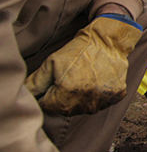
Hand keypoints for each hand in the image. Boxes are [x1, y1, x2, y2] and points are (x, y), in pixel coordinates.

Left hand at [24, 14, 142, 115]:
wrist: (108, 41)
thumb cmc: (79, 50)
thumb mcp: (52, 62)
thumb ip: (35, 82)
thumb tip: (26, 95)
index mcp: (66, 93)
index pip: (47, 106)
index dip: (48, 94)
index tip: (55, 82)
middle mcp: (86, 101)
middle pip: (66, 110)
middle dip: (63, 98)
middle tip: (70, 79)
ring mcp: (103, 100)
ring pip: (84, 108)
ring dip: (80, 99)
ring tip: (84, 79)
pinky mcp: (116, 96)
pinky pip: (101, 104)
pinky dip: (97, 96)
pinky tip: (97, 81)